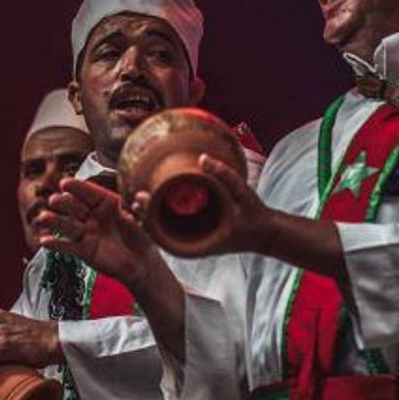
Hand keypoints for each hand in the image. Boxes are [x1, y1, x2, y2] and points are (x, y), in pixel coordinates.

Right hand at [36, 177, 156, 286]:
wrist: (141, 263)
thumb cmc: (141, 236)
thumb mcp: (142, 220)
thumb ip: (139, 210)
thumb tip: (142, 197)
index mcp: (106, 202)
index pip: (89, 192)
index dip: (77, 188)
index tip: (65, 183)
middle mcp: (92, 215)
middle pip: (75, 207)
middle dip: (64, 203)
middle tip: (54, 200)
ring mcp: (86, 232)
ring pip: (67, 225)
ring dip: (54, 221)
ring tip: (43, 218)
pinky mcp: (83, 250)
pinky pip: (67, 246)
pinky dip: (56, 244)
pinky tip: (45, 240)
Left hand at [146, 153, 272, 256]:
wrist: (265, 233)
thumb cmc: (253, 215)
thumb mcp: (242, 193)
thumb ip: (224, 175)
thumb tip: (203, 158)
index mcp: (197, 238)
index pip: (163, 231)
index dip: (147, 215)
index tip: (138, 197)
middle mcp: (193, 240)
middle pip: (160, 229)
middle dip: (144, 213)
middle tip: (133, 194)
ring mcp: (195, 237)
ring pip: (165, 228)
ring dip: (152, 214)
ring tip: (138, 196)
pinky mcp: (199, 232)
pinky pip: (176, 223)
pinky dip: (164, 213)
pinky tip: (156, 200)